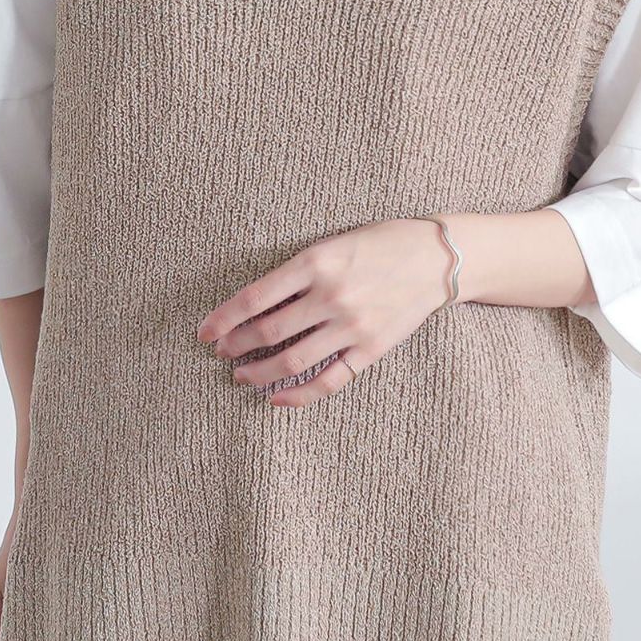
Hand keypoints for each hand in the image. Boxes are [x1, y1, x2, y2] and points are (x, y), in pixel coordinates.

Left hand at [197, 217, 456, 406]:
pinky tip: (276, 398)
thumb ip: (297, 271)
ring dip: (258, 373)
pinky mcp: (371, 349)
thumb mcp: (333, 243)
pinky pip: (329, 380)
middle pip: (267, 332)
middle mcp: (331, 295)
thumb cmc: (381, 242)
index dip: (223, 319)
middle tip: (221, 352)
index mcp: (315, 262)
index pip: (254, 298)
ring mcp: (352, 326)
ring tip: (241, 376)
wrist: (437, 258)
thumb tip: (254, 304)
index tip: (204, 332)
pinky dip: (298, 394)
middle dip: (235, 346)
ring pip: (291, 360)